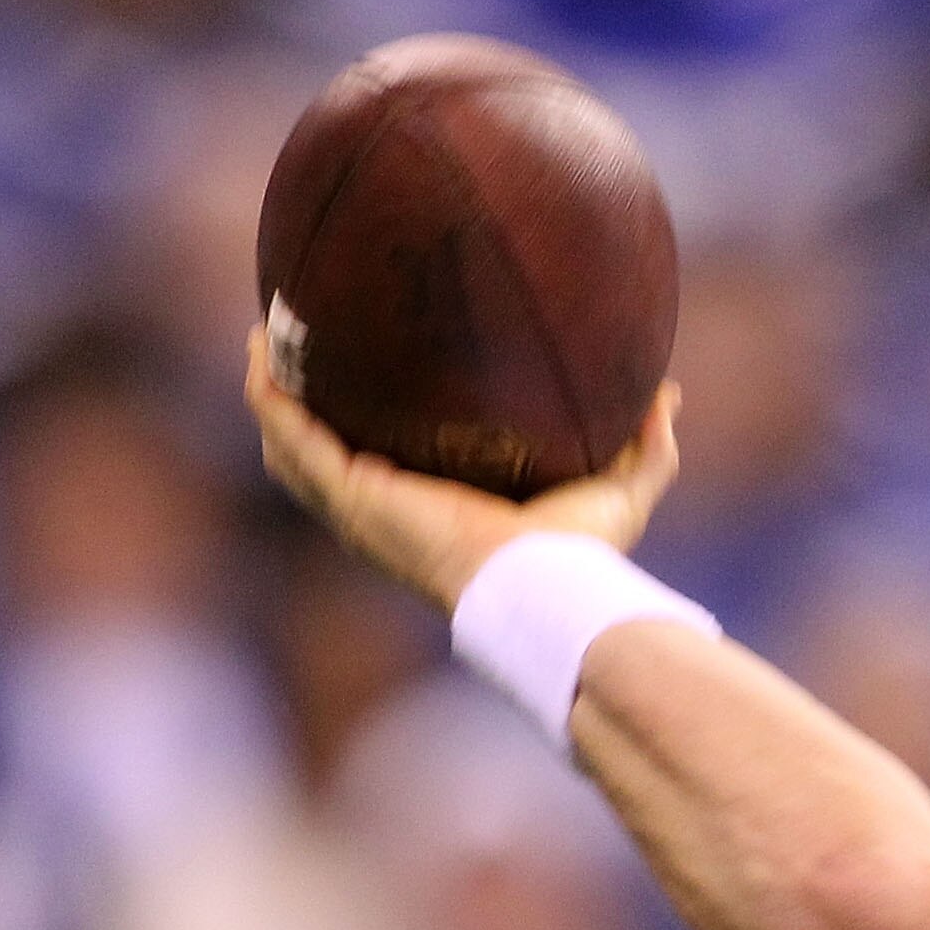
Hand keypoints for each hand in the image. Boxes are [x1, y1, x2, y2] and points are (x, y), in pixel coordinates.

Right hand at [243, 327, 680, 608]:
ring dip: (270, 397)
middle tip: (296, 353)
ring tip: (262, 341)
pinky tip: (261, 351)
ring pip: (291, 450)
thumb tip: (669, 393)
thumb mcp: (621, 492)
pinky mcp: (353, 492)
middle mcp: (387, 516)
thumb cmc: (580, 559)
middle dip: (301, 413)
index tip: (369, 387)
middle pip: (323, 463)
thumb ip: (646, 444)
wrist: (543, 588)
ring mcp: (362, 507)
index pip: (388, 476)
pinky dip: (271, 396)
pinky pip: (293, 436)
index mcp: (433, 517)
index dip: (371, 437)